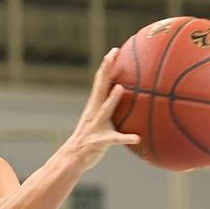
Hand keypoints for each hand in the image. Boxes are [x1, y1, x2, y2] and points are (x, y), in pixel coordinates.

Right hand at [64, 47, 137, 169]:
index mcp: (95, 105)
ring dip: (112, 99)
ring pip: (104, 110)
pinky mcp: (98, 141)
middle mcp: (93, 111)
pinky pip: (114, 139)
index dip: (107, 65)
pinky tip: (136, 138)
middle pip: (100, 86)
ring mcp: (95, 125)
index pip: (101, 81)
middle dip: (106, 70)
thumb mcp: (102, 121)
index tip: (115, 50)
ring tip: (120, 88)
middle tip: (113, 54)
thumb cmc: (92, 139)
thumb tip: (128, 100)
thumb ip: (113, 110)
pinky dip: (125, 138)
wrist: (72, 158)